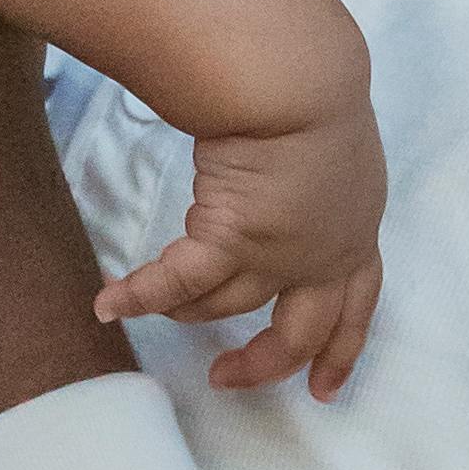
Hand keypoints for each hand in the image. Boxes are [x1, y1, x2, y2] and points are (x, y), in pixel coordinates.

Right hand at [95, 90, 386, 399]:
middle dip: (262, 362)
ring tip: (155, 305)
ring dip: (187, 310)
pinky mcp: (234, 240)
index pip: (359, 304)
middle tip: (225, 377)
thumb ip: (321, 174)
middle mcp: (322, 254)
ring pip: (225, 303)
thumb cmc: (318, 88)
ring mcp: (277, 254)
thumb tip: (290, 173)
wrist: (302, 80)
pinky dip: (142, 295)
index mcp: (356, 229)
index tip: (325, 389)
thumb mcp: (339, 143)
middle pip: (298, 331)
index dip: (342, 350)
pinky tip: (110, 304)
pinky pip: (179, 281)